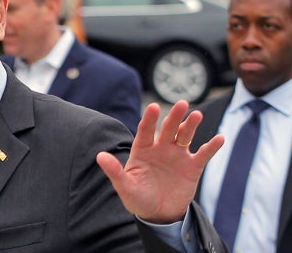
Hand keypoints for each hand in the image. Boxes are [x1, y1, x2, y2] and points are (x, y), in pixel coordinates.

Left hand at [96, 100, 224, 223]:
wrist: (158, 214)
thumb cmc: (138, 199)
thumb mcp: (125, 187)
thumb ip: (114, 171)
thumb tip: (99, 156)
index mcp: (142, 150)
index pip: (145, 131)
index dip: (150, 119)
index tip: (154, 107)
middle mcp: (160, 148)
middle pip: (168, 129)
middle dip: (174, 116)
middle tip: (182, 103)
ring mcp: (177, 155)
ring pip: (185, 136)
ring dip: (191, 125)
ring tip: (197, 115)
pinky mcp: (192, 167)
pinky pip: (203, 154)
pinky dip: (211, 147)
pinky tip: (219, 139)